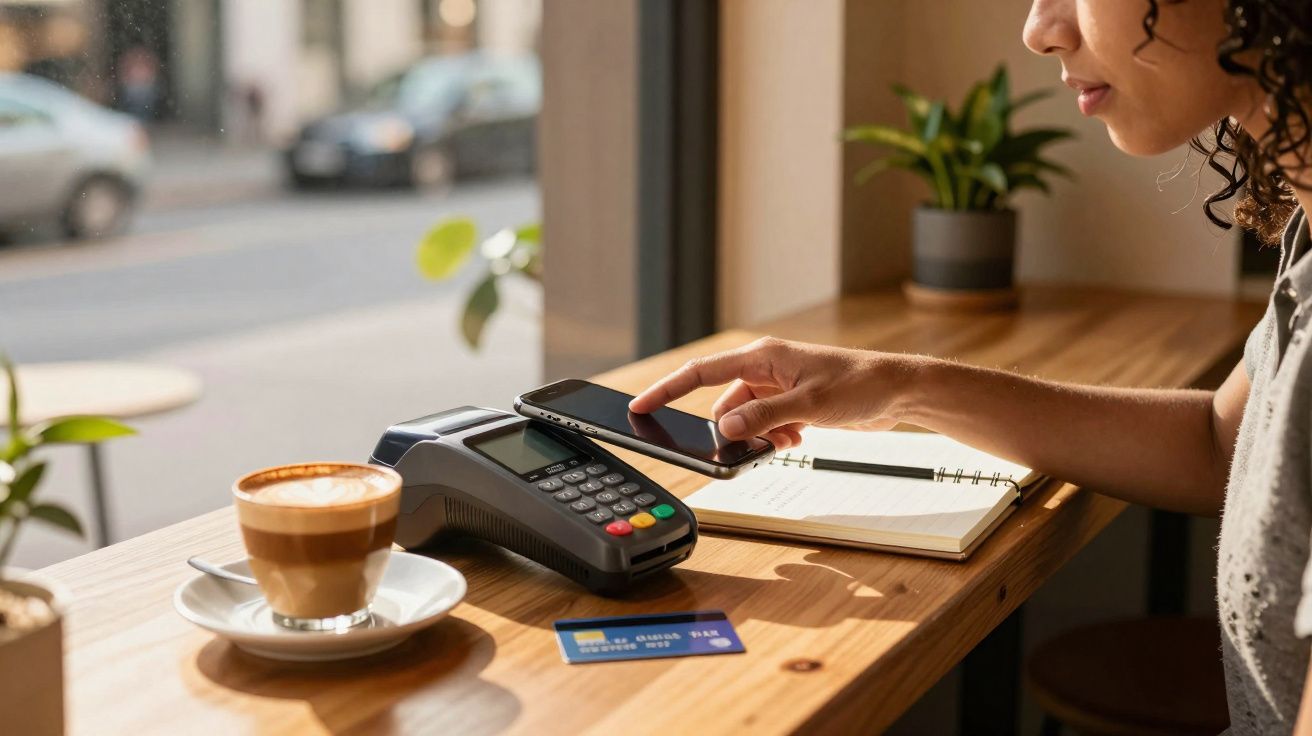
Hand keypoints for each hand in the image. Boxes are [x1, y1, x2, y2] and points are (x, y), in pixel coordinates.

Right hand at [628, 337, 925, 448]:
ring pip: (744, 419)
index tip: (640, 406)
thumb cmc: (860, 383)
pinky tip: (798, 437)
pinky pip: (763, 426)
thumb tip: (724, 429)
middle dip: (734, 429)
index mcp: (761, 356)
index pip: (700, 372)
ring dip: (758, 436)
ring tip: (789, 437)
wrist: (897, 391)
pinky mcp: (790, 403)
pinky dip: (774, 437)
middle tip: (758, 442)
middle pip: (723, 404)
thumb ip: (763, 416)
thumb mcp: (809, 404)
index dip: (667, 390)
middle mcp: (764, 368)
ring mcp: (776, 387)